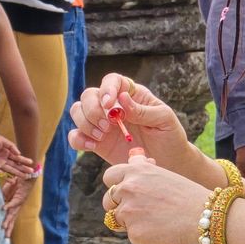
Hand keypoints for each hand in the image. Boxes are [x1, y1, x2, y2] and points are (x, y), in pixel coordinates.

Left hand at [0, 133, 33, 178]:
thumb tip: (19, 153)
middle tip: (31, 172)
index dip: (24, 160)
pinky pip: (1, 173)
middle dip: (23, 168)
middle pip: (15, 164)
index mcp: (6, 151)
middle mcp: (4, 158)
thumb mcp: (2, 140)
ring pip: (10, 169)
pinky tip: (13, 180)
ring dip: (18, 173)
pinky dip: (7, 176)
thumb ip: (11, 146)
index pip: (17, 157)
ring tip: (25, 176)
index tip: (31, 162)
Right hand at [1, 176, 34, 238]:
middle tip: (5, 237)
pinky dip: (8, 205)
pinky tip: (3, 209)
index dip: (8, 227)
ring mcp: (18, 202)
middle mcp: (17, 206)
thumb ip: (4, 198)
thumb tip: (0, 205)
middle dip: (9, 228)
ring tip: (3, 227)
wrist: (26, 176)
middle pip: (12, 219)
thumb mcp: (7, 192)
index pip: (10, 218)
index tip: (6, 236)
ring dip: (8, 220)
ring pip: (12, 213)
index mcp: (14, 206)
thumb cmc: (16, 183)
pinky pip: (13, 202)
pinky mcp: (19, 196)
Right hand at [68, 73, 189, 168]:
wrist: (168, 162)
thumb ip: (143, 110)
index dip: (106, 88)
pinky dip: (78, 139)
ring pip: (77, 111)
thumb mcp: (164, 119)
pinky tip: (93, 146)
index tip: (109, 104)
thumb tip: (122, 99)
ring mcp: (101, 123)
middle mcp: (112, 106)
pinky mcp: (95, 142)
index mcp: (130, 94)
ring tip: (102, 136)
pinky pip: (75, 136)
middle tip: (107, 126)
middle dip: (93, 109)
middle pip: (89, 95)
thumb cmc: (169, 136)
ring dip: (85, 122)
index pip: (112, 80)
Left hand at [102, 153, 208, 243]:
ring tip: (156, 219)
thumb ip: (143, 167)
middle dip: (119, 206)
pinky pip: (132, 235)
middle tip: (139, 210)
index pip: (109, 177)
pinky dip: (144, 235)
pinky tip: (161, 230)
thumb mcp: (162, 173)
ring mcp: (128, 212)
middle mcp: (127, 189)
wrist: (205, 216)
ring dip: (131, 221)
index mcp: (134, 172)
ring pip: (118, 219)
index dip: (115, 186)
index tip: (124, 191)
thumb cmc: (186, 194)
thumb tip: (133, 158)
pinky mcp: (134, 233)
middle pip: (108, 201)